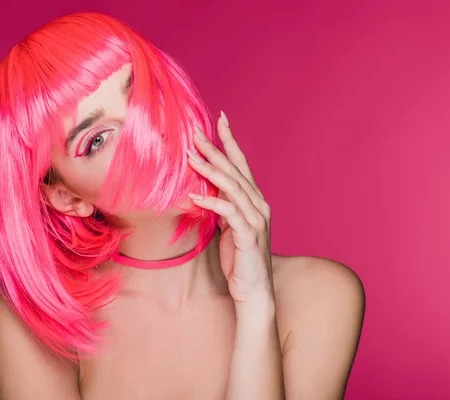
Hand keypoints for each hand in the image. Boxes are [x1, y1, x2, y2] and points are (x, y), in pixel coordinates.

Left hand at [187, 112, 273, 306]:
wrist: (254, 291)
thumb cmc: (240, 260)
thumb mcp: (229, 228)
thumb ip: (223, 208)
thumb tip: (206, 191)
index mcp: (254, 201)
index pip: (242, 165)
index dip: (231, 141)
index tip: (220, 119)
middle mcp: (259, 206)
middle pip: (236, 170)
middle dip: (216, 149)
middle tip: (195, 133)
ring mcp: (256, 220)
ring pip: (233, 187)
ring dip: (211, 170)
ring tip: (190, 157)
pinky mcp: (249, 236)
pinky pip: (229, 213)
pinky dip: (211, 203)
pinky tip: (194, 196)